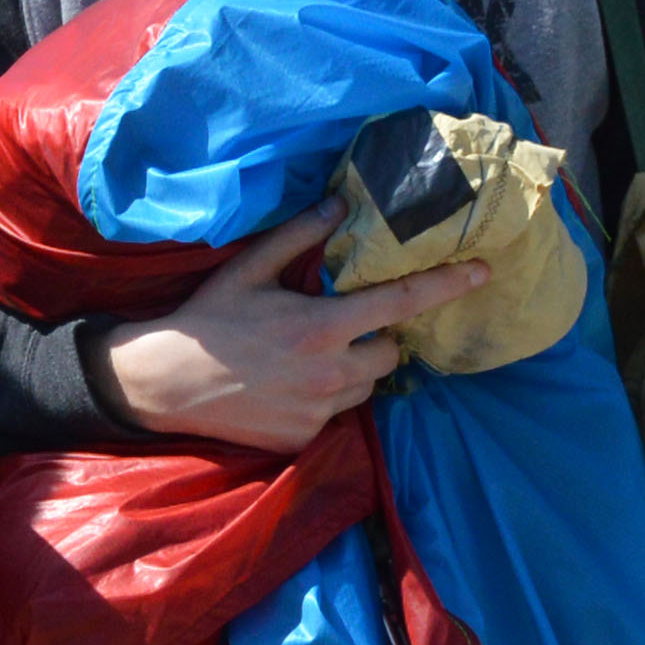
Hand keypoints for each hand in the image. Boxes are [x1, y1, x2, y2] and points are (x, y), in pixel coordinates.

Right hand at [90, 208, 487, 455]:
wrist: (162, 385)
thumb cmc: (207, 319)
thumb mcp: (249, 269)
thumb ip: (298, 237)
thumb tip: (340, 206)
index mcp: (322, 326)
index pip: (401, 304)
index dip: (446, 286)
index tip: (482, 273)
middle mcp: (330, 374)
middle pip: (391, 355)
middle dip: (379, 340)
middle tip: (342, 327)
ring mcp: (318, 411)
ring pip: (365, 387)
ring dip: (353, 371)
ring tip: (309, 358)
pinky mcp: (304, 438)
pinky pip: (335, 414)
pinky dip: (323, 398)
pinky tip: (287, 386)